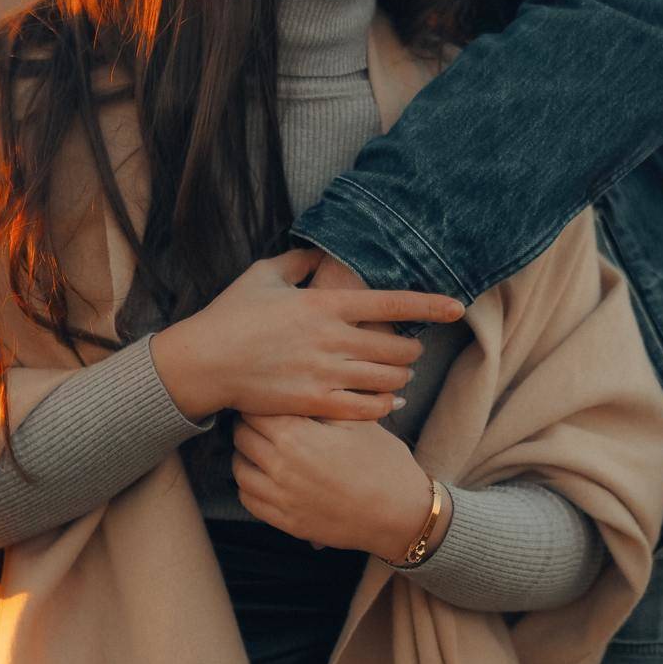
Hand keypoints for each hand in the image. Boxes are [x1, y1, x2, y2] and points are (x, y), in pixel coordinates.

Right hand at [151, 248, 461, 422]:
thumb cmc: (232, 314)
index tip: (457, 307)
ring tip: (399, 371)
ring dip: (400, 374)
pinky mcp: (315, 403)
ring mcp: (325, 374)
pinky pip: (368, 408)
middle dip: (412, 347)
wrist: (205, 362)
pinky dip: (385, 404)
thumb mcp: (264, 275)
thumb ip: (299, 263)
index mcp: (324, 304)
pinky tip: (389, 400)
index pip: (390, 302)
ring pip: (387, 378)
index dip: (429, 304)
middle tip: (410, 347)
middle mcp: (331, 339)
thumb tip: (321, 255)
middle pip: (397, 346)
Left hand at [231, 411, 439, 559]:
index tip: (267, 398)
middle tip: (262, 419)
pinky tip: (263, 475)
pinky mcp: (286, 522)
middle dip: (249, 424)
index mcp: (297, 436)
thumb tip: (293, 387)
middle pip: (241, 437)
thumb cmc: (383, 462)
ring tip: (260, 446)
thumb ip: (321, 403)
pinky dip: (249, 485)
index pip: (254, 410)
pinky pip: (249, 500)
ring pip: (239, 469)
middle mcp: (281, 467)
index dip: (259, 401)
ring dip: (245, 454)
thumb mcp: (356, 420)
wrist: (401, 513)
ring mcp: (282, 498)